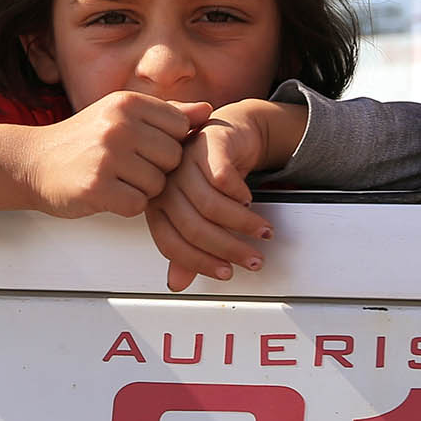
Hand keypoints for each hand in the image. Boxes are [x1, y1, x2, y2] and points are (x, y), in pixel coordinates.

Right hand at [6, 92, 211, 219]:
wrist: (32, 162)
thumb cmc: (82, 140)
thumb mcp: (122, 115)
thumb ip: (167, 114)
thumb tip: (209, 110)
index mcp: (128, 102)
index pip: (180, 127)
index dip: (167, 144)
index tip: (145, 147)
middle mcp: (118, 125)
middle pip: (172, 158)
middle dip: (156, 169)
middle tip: (128, 167)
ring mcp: (107, 156)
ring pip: (157, 184)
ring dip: (141, 189)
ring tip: (116, 179)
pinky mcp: (97, 187)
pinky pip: (137, 204)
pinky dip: (126, 205)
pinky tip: (108, 193)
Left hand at [146, 99, 304, 290]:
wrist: (229, 135)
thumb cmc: (210, 177)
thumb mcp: (199, 214)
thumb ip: (188, 247)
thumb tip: (177, 284)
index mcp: (158, 206)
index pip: (171, 244)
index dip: (200, 263)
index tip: (226, 274)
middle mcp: (166, 185)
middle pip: (193, 228)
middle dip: (229, 249)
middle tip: (253, 260)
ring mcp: (184, 163)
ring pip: (210, 206)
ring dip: (242, 224)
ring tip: (263, 232)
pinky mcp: (206, 145)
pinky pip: (223, 180)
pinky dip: (240, 195)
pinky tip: (250, 200)